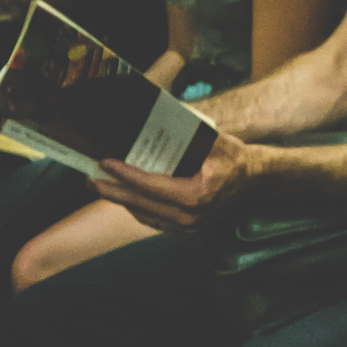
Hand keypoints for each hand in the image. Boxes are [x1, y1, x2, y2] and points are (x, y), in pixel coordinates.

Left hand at [93, 130, 258, 232]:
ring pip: (144, 214)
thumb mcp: (216, 140)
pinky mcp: (188, 230)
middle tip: (88, 179)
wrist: (258, 182)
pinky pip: (154, 221)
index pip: (149, 185)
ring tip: (100, 186)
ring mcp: (189, 228)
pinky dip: (136, 208)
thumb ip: (189, 132)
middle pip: (140, 204)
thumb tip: (158, 116)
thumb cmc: (237, 159)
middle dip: (111, 191)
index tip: (103, 162)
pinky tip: (124, 197)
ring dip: (120, 201)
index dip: (123, 174)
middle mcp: (190, 218)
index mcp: (195, 196)